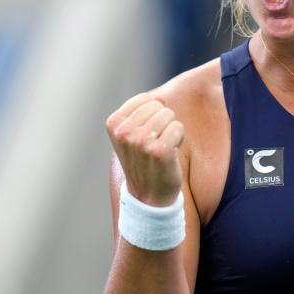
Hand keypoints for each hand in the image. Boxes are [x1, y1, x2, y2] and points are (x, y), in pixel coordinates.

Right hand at [106, 91, 184, 206]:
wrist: (148, 196)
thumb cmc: (143, 160)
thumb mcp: (131, 133)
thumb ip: (141, 112)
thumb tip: (160, 97)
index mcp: (114, 123)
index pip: (145, 98)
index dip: (152, 114)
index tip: (146, 134)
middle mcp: (124, 131)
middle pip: (158, 105)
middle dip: (162, 122)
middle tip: (155, 143)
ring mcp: (140, 141)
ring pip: (169, 115)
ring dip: (171, 131)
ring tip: (162, 148)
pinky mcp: (159, 150)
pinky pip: (178, 127)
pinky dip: (178, 139)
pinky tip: (170, 153)